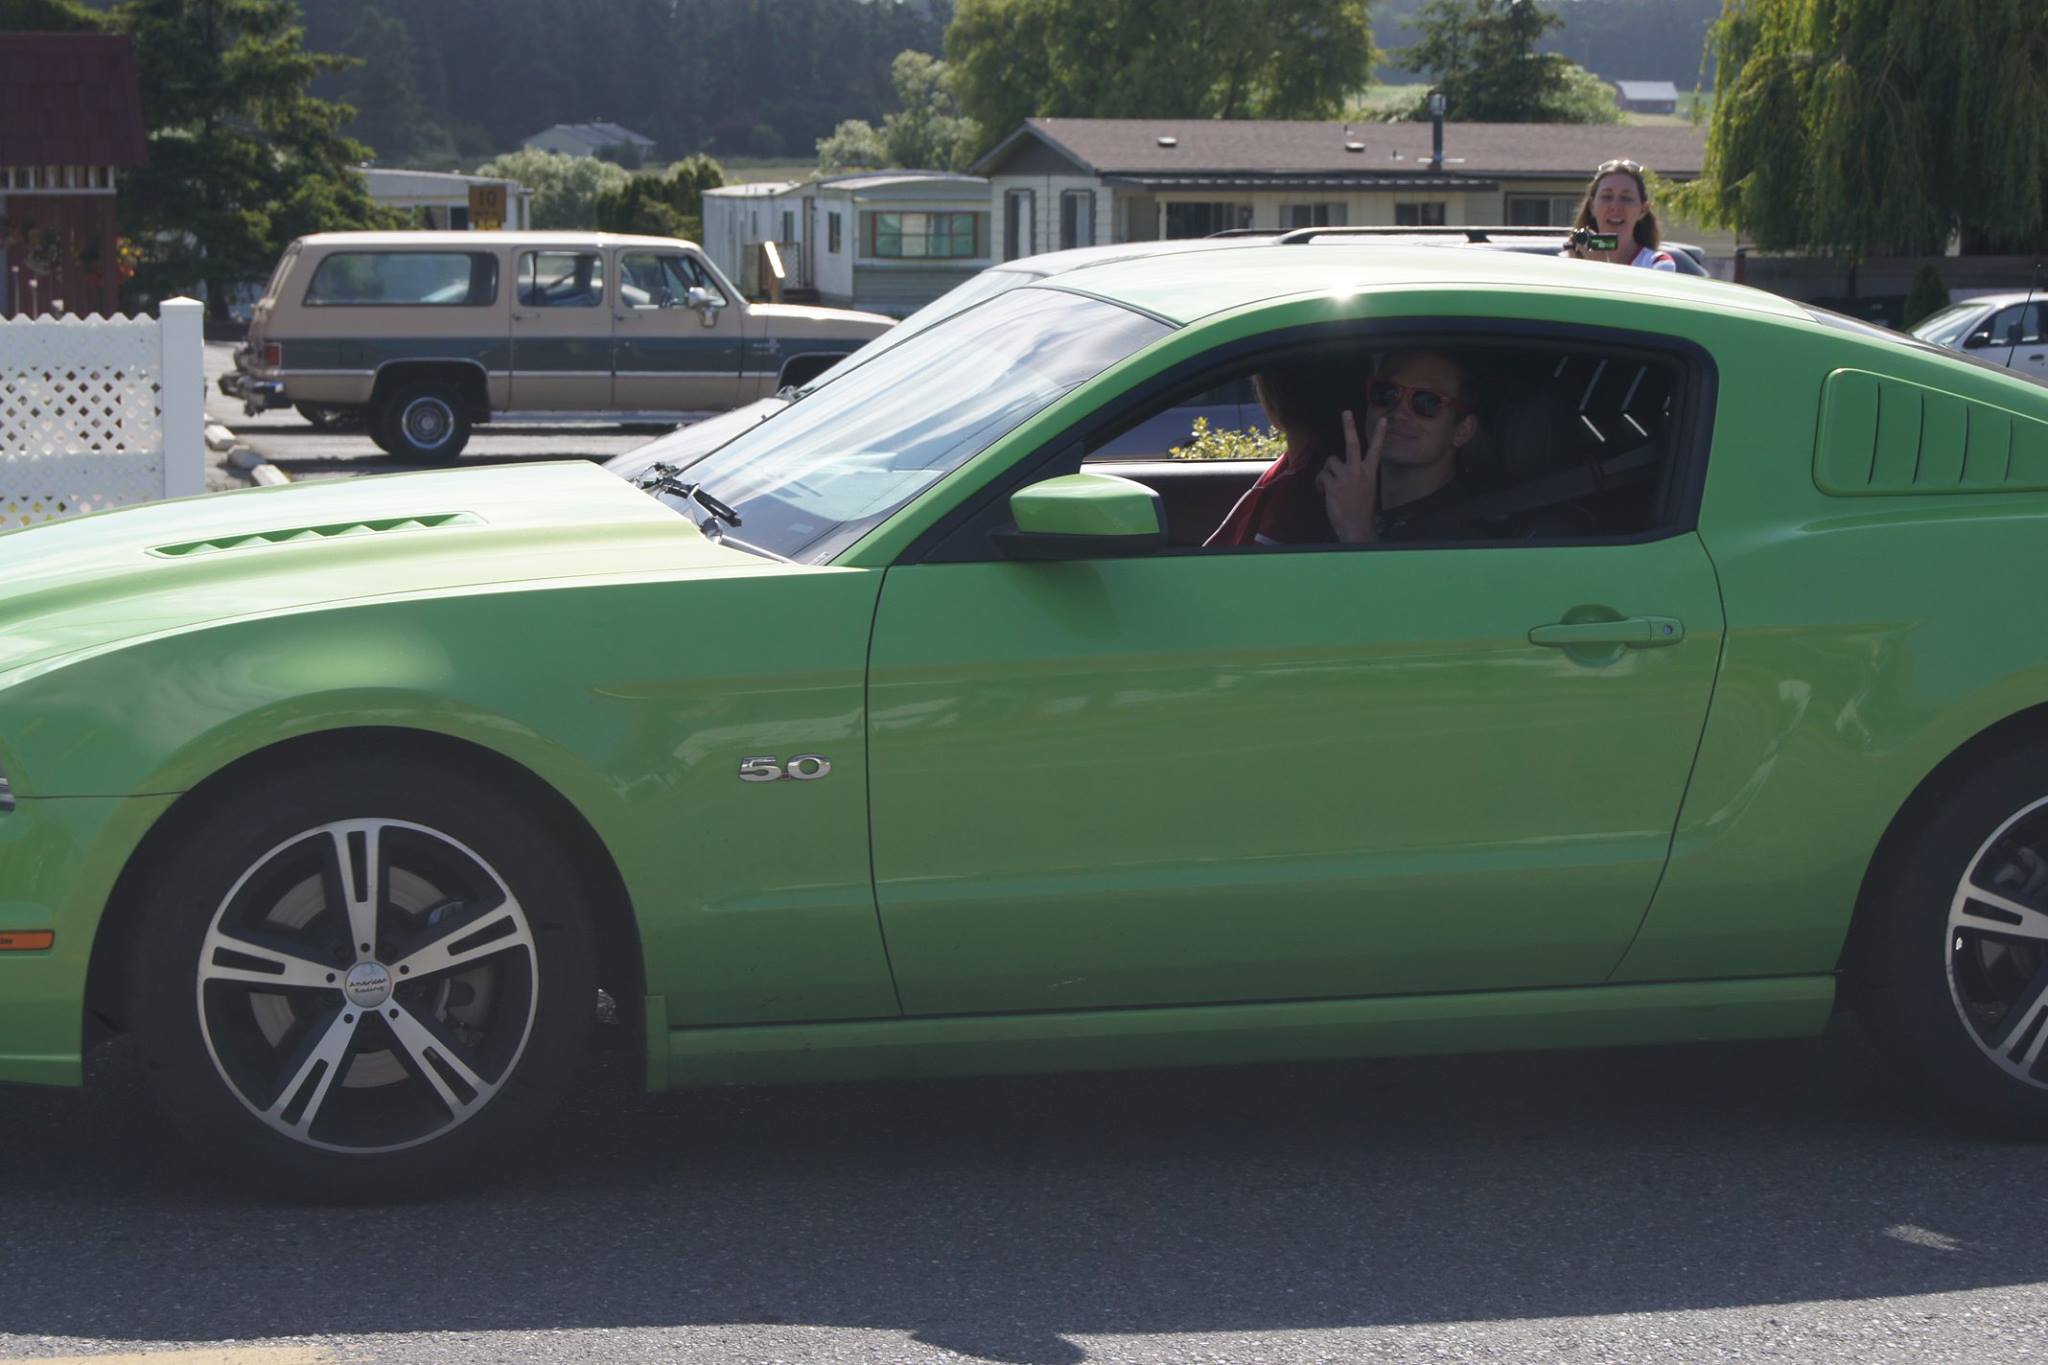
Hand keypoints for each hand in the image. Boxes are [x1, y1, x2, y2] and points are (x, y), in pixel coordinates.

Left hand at [1317, 409, 1382, 542]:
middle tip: (1346, 413)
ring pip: (1330, 462)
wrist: (1357, 528)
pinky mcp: (1333, 484)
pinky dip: (1319, 483)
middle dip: (1349, 426)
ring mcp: (1346, 477)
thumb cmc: (1361, 511)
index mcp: (1370, 473)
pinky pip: (1321, 475)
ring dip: (1327, 472)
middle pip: (1353, 444)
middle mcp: (1359, 471)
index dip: (1379, 434)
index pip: (1376, 449)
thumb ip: (1357, 477)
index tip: (1383, 420)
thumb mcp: (1366, 490)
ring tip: (1328, 485)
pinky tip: (1322, 492)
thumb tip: (1340, 470)